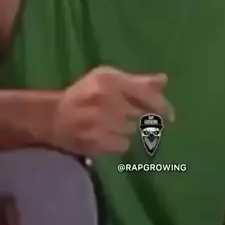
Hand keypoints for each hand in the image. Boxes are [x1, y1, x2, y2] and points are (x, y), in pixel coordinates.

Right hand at [52, 66, 173, 155]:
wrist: (53, 116)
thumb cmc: (85, 94)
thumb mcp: (108, 79)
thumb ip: (137, 82)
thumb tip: (164, 80)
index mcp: (109, 79)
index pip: (145, 94)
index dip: (161, 105)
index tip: (170, 116)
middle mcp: (105, 98)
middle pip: (139, 114)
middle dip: (136, 116)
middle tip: (121, 114)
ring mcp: (99, 121)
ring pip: (130, 130)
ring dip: (124, 129)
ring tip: (106, 123)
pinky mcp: (95, 141)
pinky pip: (122, 145)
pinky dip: (116, 142)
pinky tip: (103, 135)